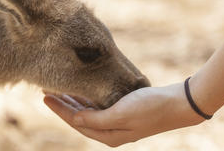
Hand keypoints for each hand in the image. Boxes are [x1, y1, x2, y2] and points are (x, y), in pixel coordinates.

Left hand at [44, 83, 204, 146]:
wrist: (178, 103)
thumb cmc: (150, 108)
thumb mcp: (120, 114)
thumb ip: (95, 119)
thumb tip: (74, 120)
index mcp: (107, 135)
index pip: (76, 122)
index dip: (59, 109)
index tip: (45, 96)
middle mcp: (110, 131)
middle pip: (79, 117)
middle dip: (63, 104)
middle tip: (48, 90)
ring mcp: (117, 121)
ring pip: (88, 111)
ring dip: (74, 101)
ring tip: (60, 89)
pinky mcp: (123, 112)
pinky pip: (98, 106)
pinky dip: (88, 99)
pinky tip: (81, 91)